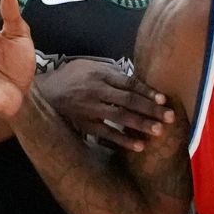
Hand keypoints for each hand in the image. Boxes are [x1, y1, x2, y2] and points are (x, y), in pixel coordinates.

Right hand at [36, 59, 174, 152]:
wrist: (43, 93)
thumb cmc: (71, 77)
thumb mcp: (90, 66)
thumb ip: (113, 72)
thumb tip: (138, 79)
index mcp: (100, 74)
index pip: (128, 83)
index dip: (147, 91)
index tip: (164, 99)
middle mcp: (96, 91)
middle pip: (128, 100)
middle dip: (150, 109)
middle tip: (170, 117)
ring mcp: (90, 109)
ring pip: (119, 117)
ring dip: (140, 125)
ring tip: (158, 132)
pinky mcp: (84, 124)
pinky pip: (106, 134)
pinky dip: (122, 140)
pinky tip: (138, 146)